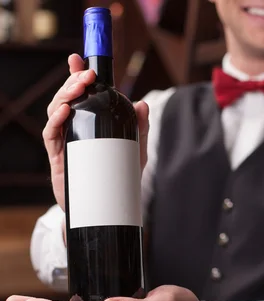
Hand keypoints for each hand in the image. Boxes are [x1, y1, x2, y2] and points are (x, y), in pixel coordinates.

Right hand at [44, 54, 148, 210]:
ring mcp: (64, 143)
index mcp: (89, 124)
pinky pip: (51, 134)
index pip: (80, 95)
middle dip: (73, 81)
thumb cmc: (118, 179)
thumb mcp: (135, 151)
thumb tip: (143, 105)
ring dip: (64, 95)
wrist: (105, 210)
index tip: (77, 59)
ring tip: (78, 87)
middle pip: (67, 98)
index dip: (76, 75)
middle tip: (86, 74)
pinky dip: (56, 120)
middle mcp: (74, 130)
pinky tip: (66, 111)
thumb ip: (141, 129)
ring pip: (56, 111)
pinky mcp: (58, 158)